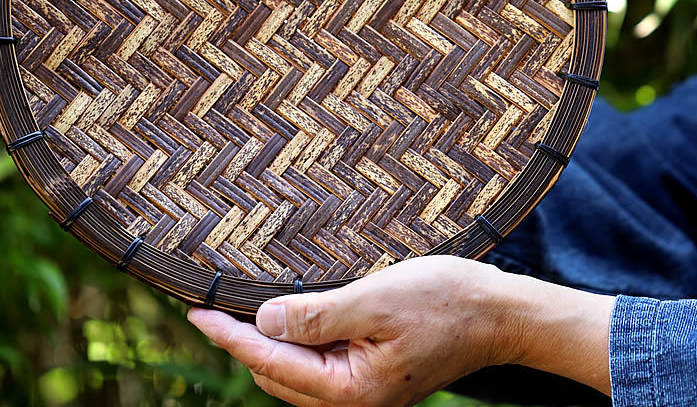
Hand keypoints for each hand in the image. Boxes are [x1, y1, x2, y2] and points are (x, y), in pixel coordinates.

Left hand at [188, 256, 524, 406]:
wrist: (501, 315)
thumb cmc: (445, 302)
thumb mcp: (375, 300)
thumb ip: (316, 315)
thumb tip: (263, 321)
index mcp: (351, 390)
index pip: (271, 362)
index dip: (229, 335)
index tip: (195, 311)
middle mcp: (355, 400)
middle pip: (278, 375)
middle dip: (243, 343)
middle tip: (209, 308)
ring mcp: (366, 390)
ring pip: (297, 373)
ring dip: (269, 344)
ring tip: (239, 312)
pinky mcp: (376, 375)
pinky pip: (321, 365)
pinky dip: (298, 342)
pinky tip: (291, 318)